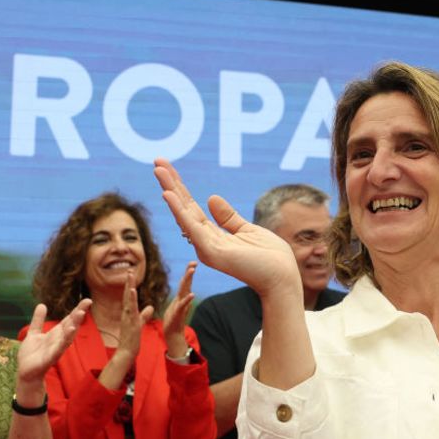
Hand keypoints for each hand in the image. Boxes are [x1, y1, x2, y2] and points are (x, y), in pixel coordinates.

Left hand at [18, 299, 90, 384]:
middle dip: (79, 315)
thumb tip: (42, 304)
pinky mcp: (50, 358)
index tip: (87, 300)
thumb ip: (38, 320)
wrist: (25, 373)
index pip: (69, 320)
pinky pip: (59, 348)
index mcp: (56, 334)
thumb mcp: (33, 333)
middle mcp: (59, 340)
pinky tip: (70, 331)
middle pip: (71, 325)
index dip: (77, 310)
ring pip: (68, 336)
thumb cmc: (31, 355)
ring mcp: (56, 349)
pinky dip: (64, 340)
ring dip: (75, 325)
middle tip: (87, 303)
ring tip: (80, 313)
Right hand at [116, 271, 154, 360]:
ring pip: (128, 299)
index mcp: (129, 313)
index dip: (130, 285)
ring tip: (130, 276)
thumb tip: (150, 307)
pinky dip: (131, 299)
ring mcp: (127, 317)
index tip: (131, 275)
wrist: (127, 352)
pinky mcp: (130, 322)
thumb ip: (144, 315)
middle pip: (127, 295)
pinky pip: (131, 309)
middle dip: (128, 282)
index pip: (129, 296)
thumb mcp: (140, 324)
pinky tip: (131, 291)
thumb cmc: (132, 339)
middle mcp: (127, 313)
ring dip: (129, 287)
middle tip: (129, 270)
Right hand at [154, 159, 300, 296]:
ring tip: (158, 170)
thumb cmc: (269, 258)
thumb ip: (228, 217)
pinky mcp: (212, 252)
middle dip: (170, 184)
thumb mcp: (247, 230)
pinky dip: (179, 210)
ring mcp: (206, 247)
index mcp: (213, 236)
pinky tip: (168, 194)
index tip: (168, 167)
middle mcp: (204, 242)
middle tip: (157, 161)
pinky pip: (192, 227)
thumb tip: (211, 198)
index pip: (191, 207)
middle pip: (183, 208)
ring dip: (170, 191)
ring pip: (183, 214)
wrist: (281, 278)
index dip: (180, 187)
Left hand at [163, 261, 196, 358]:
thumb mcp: (175, 305)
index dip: (189, 272)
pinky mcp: (179, 313)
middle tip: (194, 262)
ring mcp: (182, 306)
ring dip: (189, 280)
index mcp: (180, 297)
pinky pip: (183, 304)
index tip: (193, 262)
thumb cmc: (173, 320)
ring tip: (192, 271)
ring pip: (185, 291)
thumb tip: (184, 287)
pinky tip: (192, 294)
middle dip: (190, 272)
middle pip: (187, 283)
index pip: (185, 282)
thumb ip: (180, 296)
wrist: (172, 334)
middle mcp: (183, 300)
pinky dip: (188, 299)